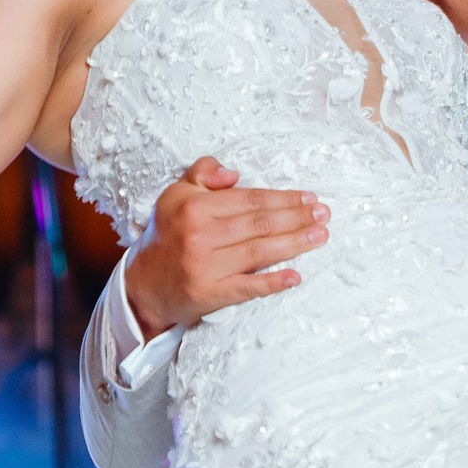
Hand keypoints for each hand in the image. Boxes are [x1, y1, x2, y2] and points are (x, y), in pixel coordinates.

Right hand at [127, 157, 328, 336]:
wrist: (143, 285)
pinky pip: (246, 287)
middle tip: (324, 214)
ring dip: (295, 243)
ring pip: (259, 252)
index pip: (250, 200)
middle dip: (297, 217)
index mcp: (195, 207)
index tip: (308, 197)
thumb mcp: (175, 195)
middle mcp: (200, 235)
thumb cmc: (168, 235)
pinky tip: (295, 276)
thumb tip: (234, 174)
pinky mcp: (208, 294)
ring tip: (320, 235)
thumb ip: (202, 174)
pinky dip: (272, 282)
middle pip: (259, 224)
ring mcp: (205, 267)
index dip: (283, 198)